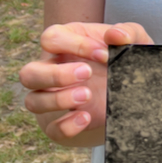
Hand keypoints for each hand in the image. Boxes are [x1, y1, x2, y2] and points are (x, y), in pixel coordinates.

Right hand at [19, 21, 152, 145]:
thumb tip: (116, 35)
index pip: (51, 38)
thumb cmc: (123, 57)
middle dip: (55, 75)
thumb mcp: (133, 42)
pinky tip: (86, 117)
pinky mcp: (62, 122)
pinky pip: (51, 129)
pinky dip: (66, 126)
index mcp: (64, 44)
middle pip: (28, 73)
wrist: (129, 90)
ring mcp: (52, 98)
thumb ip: (128, 33)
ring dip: (58, 100)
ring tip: (87, 95)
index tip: (105, 54)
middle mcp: (51, 70)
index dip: (75, 44)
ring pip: (32, 102)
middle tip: (87, 73)